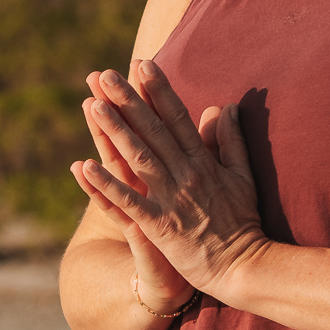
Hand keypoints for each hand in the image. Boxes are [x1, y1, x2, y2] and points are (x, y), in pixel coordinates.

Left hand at [73, 60, 268, 305]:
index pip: (177, 117)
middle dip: (128, 101)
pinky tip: (85, 166)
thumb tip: (222, 106)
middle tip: (106, 75)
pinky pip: (129, 203)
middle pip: (152, 131)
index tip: (143, 63)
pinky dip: (106, 185)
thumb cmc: (242, 222)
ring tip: (92, 105)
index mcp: (202, 161)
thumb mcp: (242, 175)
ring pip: (138, 158)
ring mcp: (172, 199)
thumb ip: (231, 140)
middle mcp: (185, 174)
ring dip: (114, 131)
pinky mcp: (160, 226)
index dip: (159, 89)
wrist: (244, 266)